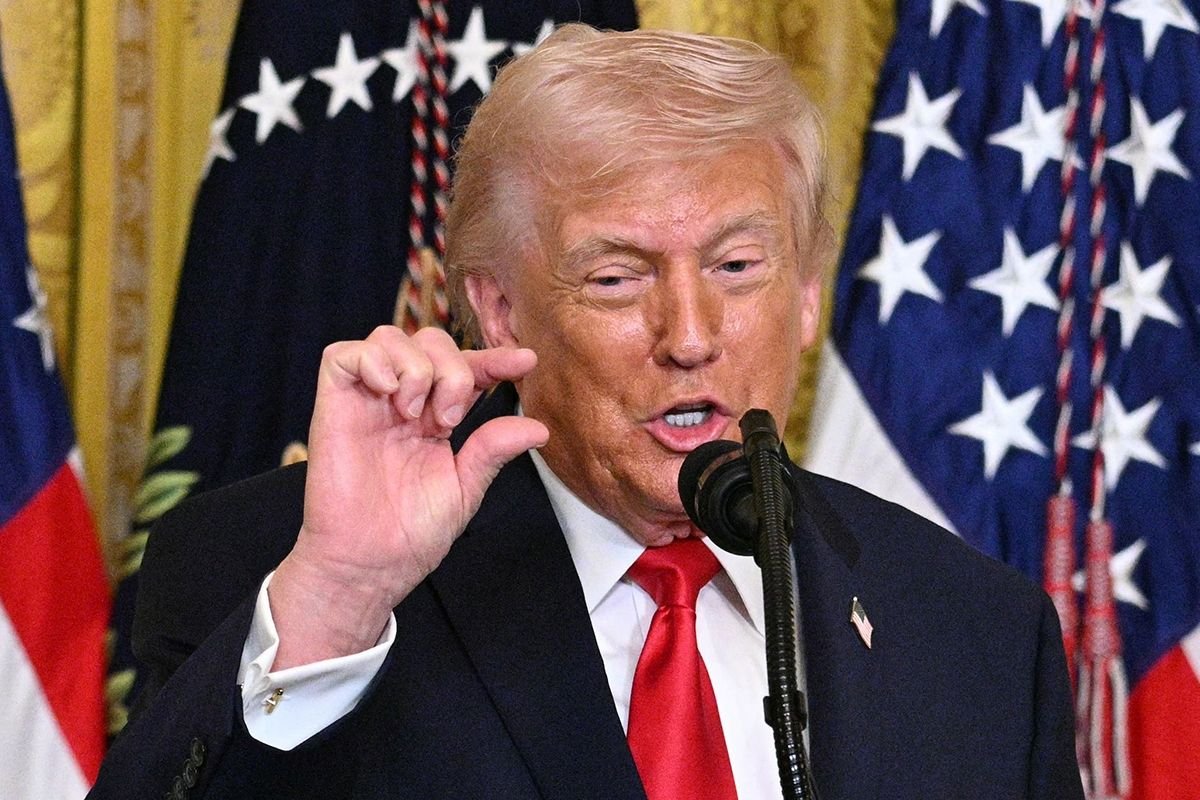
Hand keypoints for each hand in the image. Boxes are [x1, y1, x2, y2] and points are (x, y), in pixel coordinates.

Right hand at [268, 326, 547, 667]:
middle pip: (429, 341)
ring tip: (416, 413)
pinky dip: (373, 361)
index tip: (525, 362)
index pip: (465, 369)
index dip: (494, 359)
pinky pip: (343, 354)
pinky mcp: (333, 406)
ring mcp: (366, 402)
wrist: (369, 564)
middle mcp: (400, 403)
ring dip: (416, 366)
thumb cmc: (411, 533)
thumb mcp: (464, 487)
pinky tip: (390, 394)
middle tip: (449, 419)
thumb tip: (538, 428)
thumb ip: (493, 450)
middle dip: (452, 367)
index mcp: (433, 419)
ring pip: (389, 337)